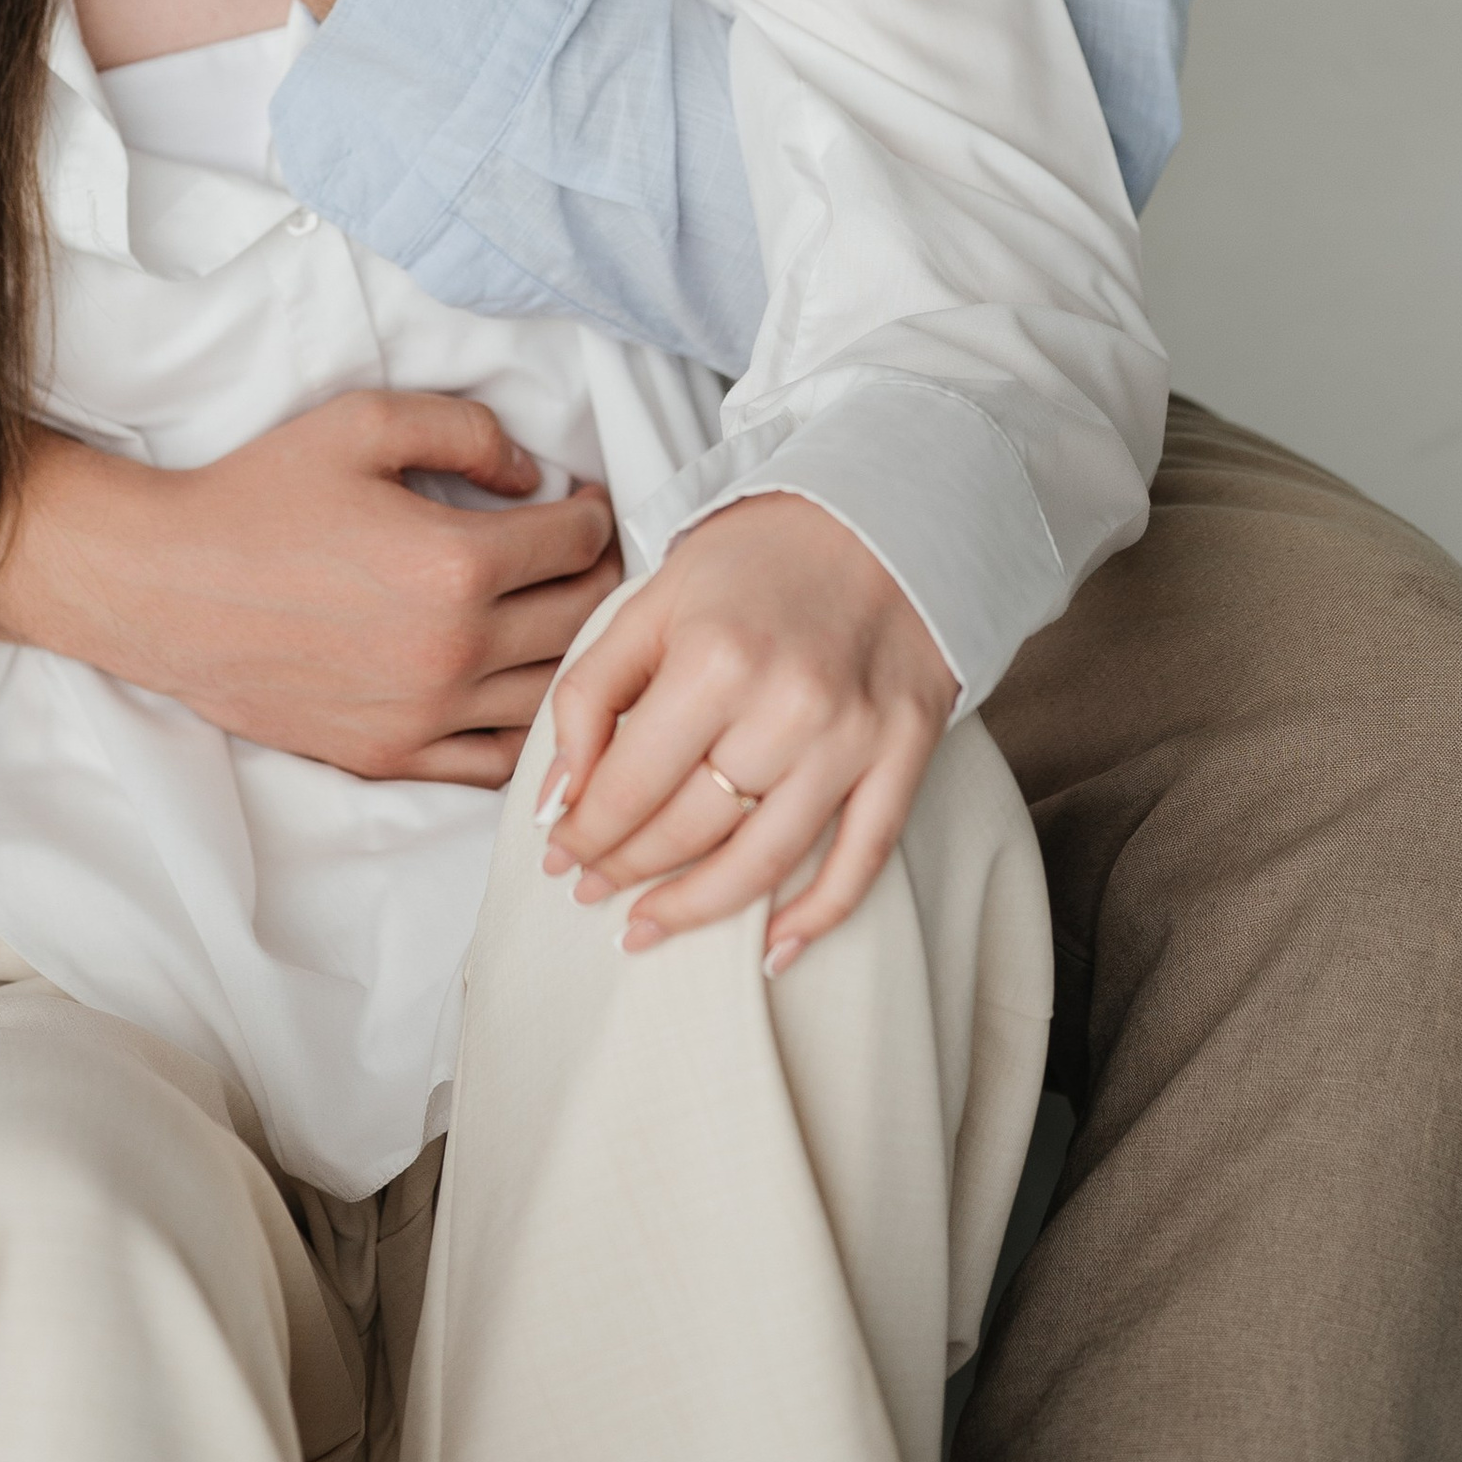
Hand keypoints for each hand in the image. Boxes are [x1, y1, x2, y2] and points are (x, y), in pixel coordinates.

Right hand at [0, 395, 622, 781]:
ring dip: (574, 653)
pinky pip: (496, 761)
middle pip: (584, 620)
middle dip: (601, 578)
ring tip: (561, 617)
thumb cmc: (258, 496)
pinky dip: (525, 727)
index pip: (581, 541)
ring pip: (553, 696)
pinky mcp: (389, 756)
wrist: (164, 588)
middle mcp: (455, 651)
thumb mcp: (362, 422)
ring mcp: (424, 716)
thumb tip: (535, 476)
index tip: (587, 500)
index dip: (596, 511)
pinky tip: (516, 687)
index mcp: (457, 563)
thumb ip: (465, 430)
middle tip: (589, 554)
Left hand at [538, 494, 955, 967]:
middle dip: (625, 869)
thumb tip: (555, 801)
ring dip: (697, 908)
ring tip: (647, 926)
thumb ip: (591, 693)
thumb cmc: (755, 556)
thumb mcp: (652, 599)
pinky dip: (816, 916)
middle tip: (590, 888)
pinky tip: (769, 948)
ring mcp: (853, 736)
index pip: (630, 783)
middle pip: (689, 828)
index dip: (585, 833)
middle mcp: (787, 704)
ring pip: (763, 861)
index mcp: (714, 657)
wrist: (880, 512)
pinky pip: (861, 861)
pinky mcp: (905, 753)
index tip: (559, 856)